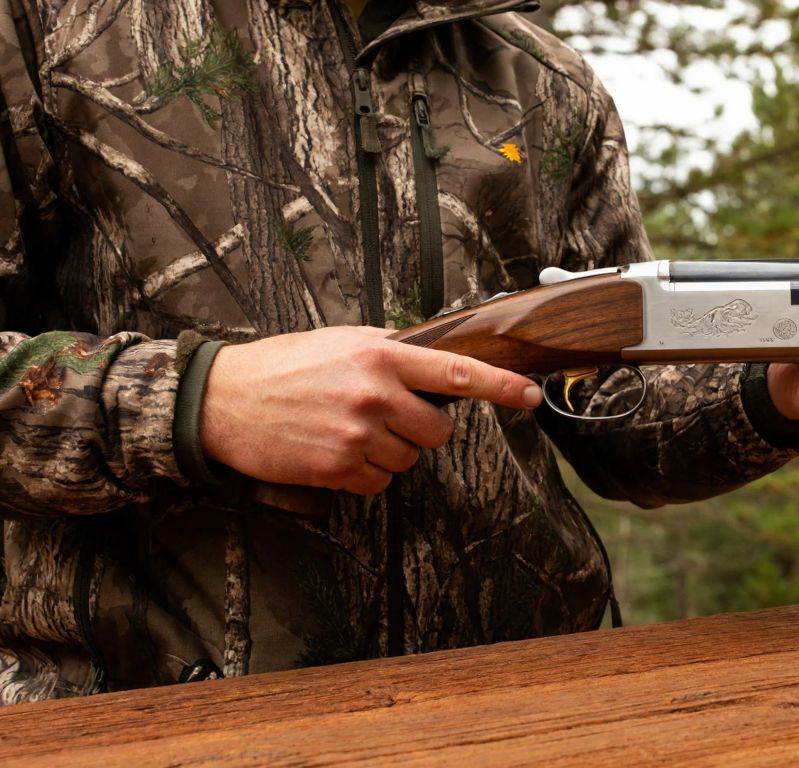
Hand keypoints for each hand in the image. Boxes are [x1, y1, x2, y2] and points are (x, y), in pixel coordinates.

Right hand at [200, 326, 541, 494]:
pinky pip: (379, 483)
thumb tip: (438, 363)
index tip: (531, 395)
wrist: (222, 398)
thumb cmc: (285, 366)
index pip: (456, 373)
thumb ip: (390, 352)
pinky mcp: (336, 467)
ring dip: (388, 452)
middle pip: (437, 431)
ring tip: (346, 430)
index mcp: (380, 354)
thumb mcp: (341, 341)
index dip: (501, 386)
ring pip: (408, 460)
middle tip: (383, 417)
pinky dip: (364, 474)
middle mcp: (373, 393)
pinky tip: (335, 452)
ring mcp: (356, 433)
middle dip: (420, 430)